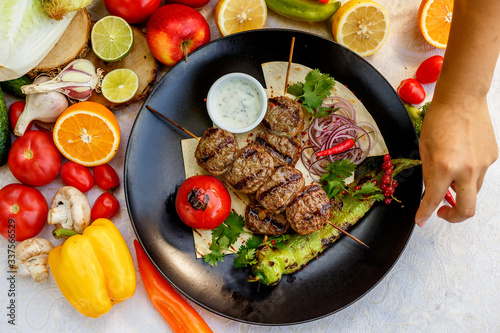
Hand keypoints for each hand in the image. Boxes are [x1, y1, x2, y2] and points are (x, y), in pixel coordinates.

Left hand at [415, 93, 497, 225]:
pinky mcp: (492, 157)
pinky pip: (479, 174)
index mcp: (444, 167)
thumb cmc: (439, 119)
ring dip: (460, 191)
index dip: (425, 214)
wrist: (462, 99)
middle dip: (453, 217)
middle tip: (442, 212)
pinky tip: (460, 158)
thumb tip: (431, 192)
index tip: (421, 220)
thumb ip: (428, 174)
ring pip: (473, 191)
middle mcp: (467, 169)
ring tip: (448, 176)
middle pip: (467, 209)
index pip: (433, 200)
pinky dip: (468, 175)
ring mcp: (483, 164)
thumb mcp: (424, 149)